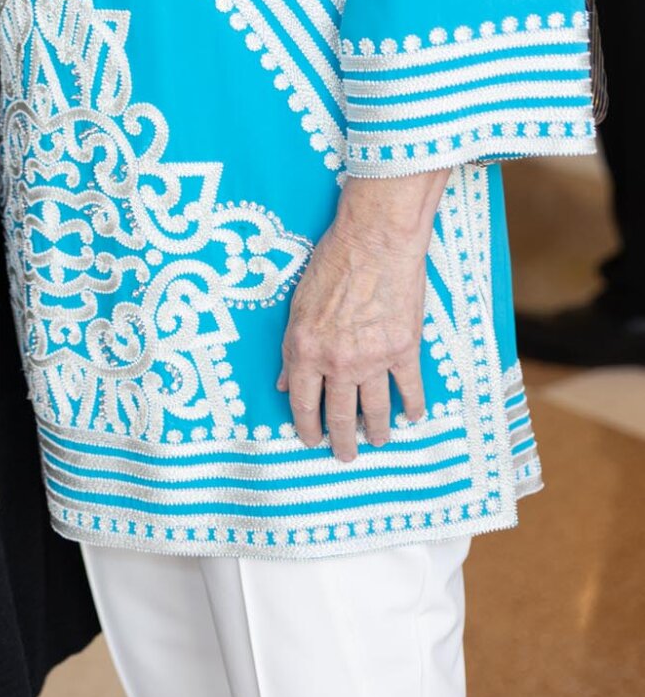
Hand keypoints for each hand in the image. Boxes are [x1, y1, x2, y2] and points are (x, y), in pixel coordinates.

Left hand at [277, 170, 447, 460]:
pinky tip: (412, 417)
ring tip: (377, 441)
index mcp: (304, 350)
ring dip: (376, 431)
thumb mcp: (297, 305)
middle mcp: (337, 363)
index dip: (307, 429)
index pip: (302, 404)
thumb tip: (283, 382)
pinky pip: (409, 389)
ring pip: (375, 411)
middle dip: (342, 442)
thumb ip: (292, 348)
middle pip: (339, 416)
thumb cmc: (332, 262)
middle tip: (345, 455)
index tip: (311, 441)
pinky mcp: (404, 350)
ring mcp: (373, 360)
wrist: (375, 240)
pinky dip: (413, 407)